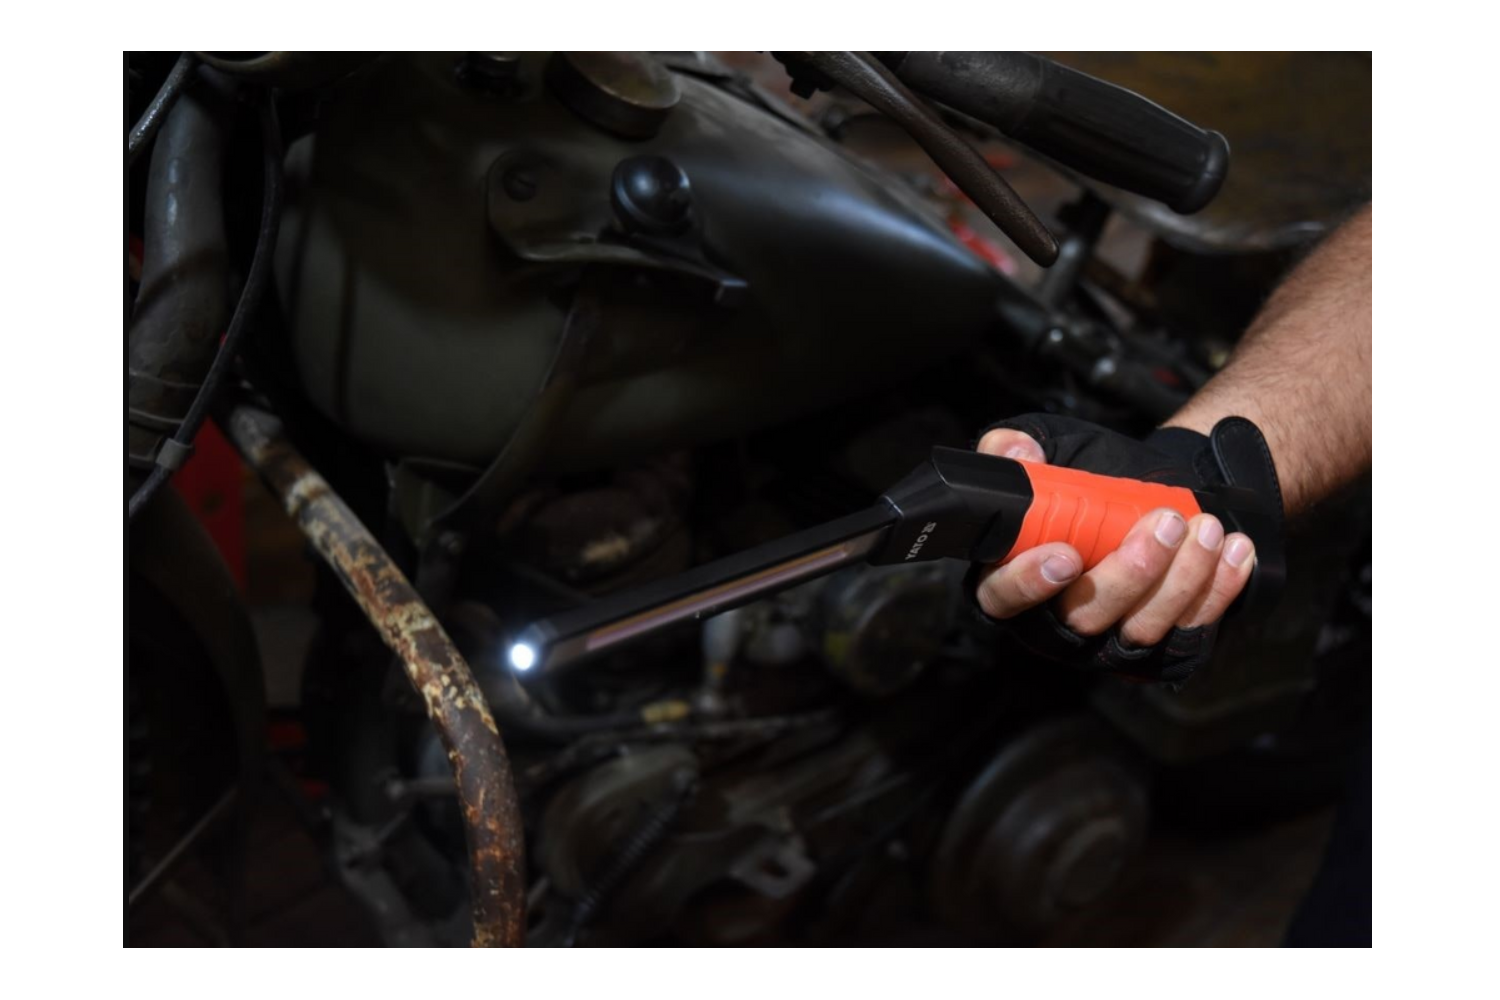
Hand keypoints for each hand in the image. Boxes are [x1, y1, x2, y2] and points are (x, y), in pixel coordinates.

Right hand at [972, 423, 1256, 665]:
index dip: (1028, 584)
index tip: (1067, 555)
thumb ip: (1014, 446)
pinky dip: (1217, 591)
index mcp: (1012, 577)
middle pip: (1082, 619)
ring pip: (1140, 629)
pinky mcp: (1161, 644)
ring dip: (1181, 579)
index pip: (1002, 598)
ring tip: (1207, 528)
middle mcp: (1056, 620)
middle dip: (1130, 573)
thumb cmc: (1090, 474)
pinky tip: (1234, 552)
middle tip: (1165, 523)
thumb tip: (1019, 454)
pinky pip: (1189, 631)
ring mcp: (1109, 639)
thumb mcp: (1048, 448)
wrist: (1153, 488)